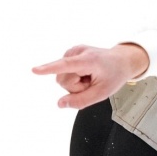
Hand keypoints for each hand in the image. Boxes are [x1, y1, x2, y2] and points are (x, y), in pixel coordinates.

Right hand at [32, 43, 148, 109]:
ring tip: (90, 77)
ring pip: (62, 78)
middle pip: (63, 80)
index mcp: (89, 60)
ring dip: (75, 83)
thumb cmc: (114, 75)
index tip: (35, 70)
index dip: (49, 69)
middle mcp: (78, 52)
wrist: (122, 60)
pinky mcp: (70, 54)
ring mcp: (73, 51)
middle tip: (91, 82)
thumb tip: (59, 104)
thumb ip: (81, 101)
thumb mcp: (103, 93)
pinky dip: (74, 77)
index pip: (66, 65)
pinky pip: (64, 73)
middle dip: (76, 87)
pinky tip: (86, 73)